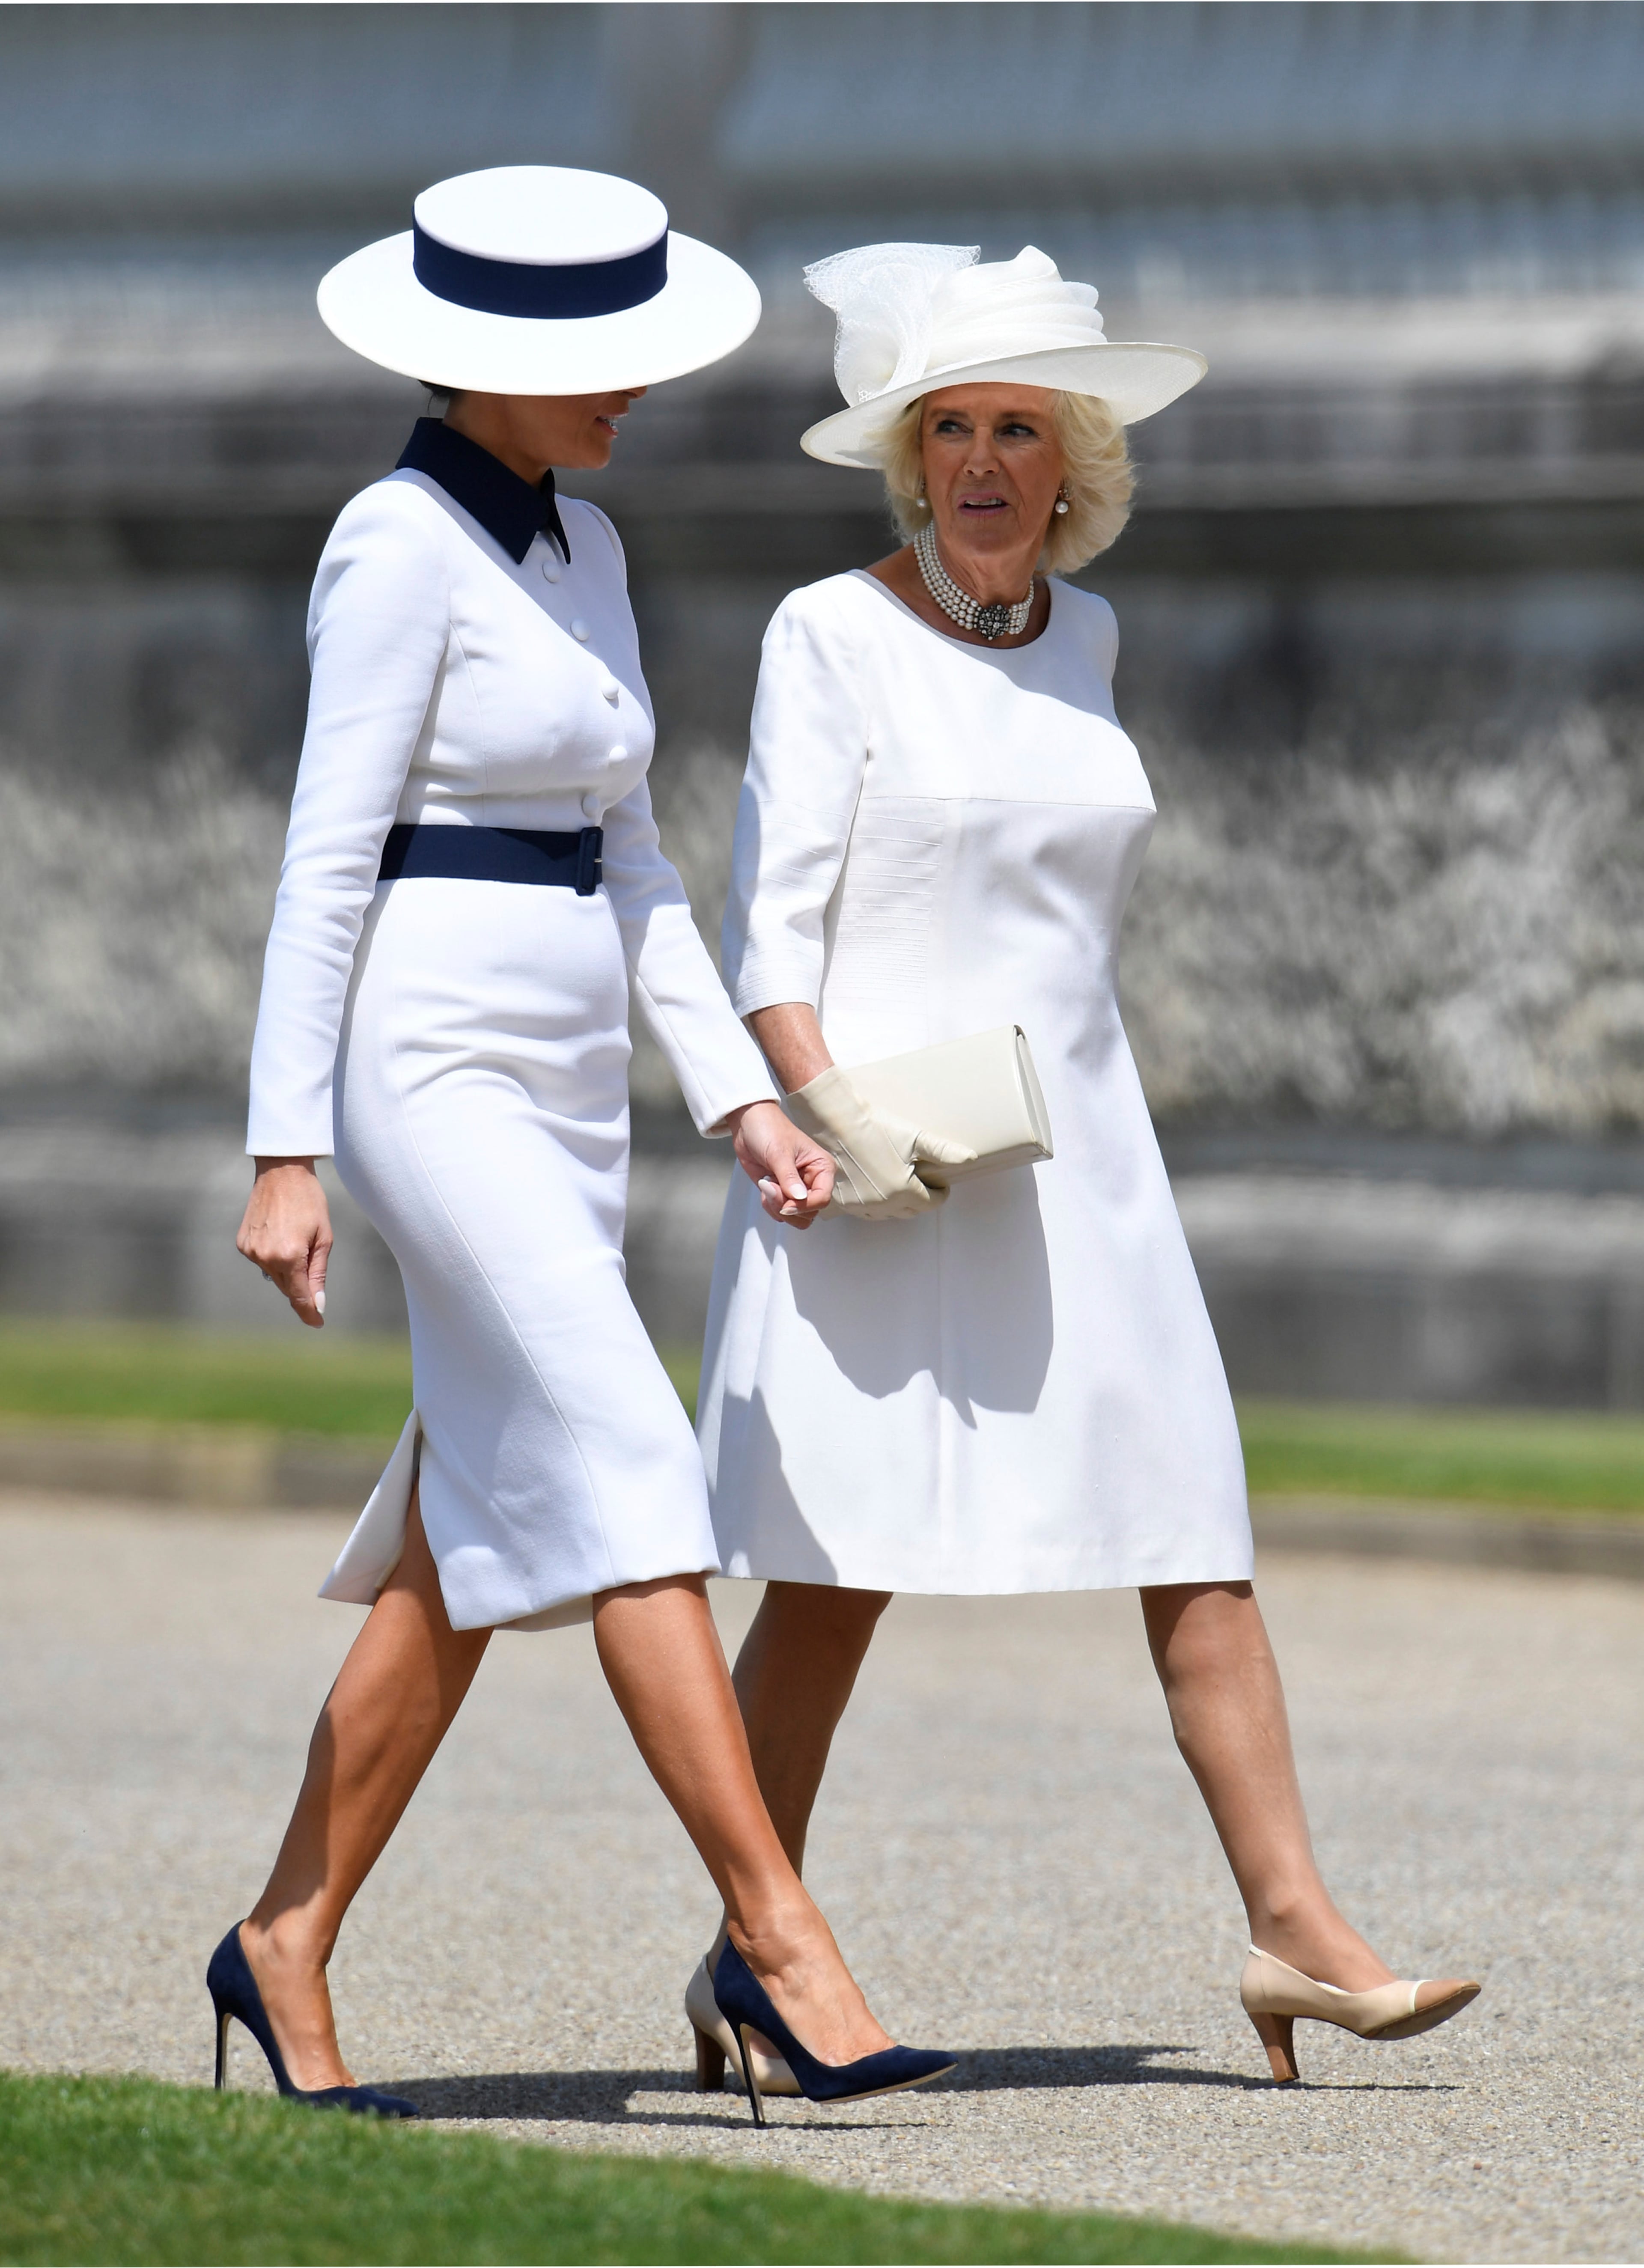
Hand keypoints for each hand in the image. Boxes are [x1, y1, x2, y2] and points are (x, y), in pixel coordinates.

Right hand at [237, 1158, 332, 1326]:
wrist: (281, 1172)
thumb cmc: (309, 1201)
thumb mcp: (324, 1238)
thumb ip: (318, 1274)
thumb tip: (317, 1304)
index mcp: (289, 1257)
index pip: (299, 1296)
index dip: (309, 1313)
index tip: (317, 1324)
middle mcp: (266, 1257)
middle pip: (286, 1287)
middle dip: (300, 1284)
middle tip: (310, 1256)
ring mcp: (250, 1251)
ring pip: (273, 1275)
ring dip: (286, 1268)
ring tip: (295, 1237)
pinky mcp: (242, 1243)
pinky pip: (261, 1260)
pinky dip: (273, 1256)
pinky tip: (279, 1234)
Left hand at [728, 1100, 834, 1230]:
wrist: (748, 1124)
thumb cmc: (769, 1129)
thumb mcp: (779, 1152)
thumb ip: (789, 1178)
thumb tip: (799, 1198)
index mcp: (822, 1168)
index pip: (822, 1198)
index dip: (804, 1206)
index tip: (785, 1204)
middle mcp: (813, 1180)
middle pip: (810, 1212)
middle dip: (788, 1206)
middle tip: (771, 1187)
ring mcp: (798, 1189)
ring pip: (797, 1216)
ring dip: (778, 1207)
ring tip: (767, 1186)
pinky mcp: (783, 1193)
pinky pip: (781, 1213)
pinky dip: (771, 1206)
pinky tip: (765, 1187)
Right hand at [783, 1067, 976, 1221]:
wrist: (837, 1122)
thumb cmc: (874, 1127)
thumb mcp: (915, 1138)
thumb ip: (944, 1151)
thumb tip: (969, 1158)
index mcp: (903, 1191)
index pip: (932, 1203)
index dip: (940, 1192)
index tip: (940, 1181)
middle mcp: (882, 1204)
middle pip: (912, 1211)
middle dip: (921, 1198)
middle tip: (923, 1181)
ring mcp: (861, 1205)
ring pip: (890, 1214)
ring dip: (900, 1203)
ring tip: (901, 1183)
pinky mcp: (844, 1202)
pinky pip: (867, 1212)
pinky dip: (877, 1204)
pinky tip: (878, 1188)